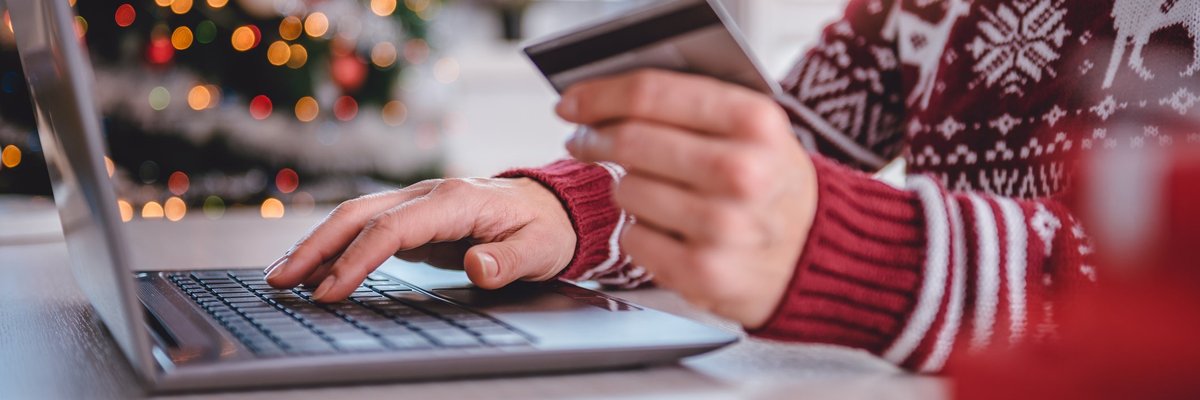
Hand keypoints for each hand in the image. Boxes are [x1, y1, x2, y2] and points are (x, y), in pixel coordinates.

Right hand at [264, 178, 576, 301]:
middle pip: (359, 214)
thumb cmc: (546, 228)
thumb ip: (508, 260)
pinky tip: (315, 269)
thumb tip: (477, 265)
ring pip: (355, 217)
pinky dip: (336, 247)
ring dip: (317, 245)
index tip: (330, 290)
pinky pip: (366, 229)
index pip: (393, 228)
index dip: (357, 259)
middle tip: (280, 280)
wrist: (553, 207)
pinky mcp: (414, 217)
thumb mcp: (540, 250)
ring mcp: (418, 203)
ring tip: (281, 275)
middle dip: (316, 247)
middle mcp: (429, 194)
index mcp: (456, 200)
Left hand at [559, 69, 817, 328]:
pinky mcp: (703, 272)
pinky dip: (639, 232)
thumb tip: (606, 98)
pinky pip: (633, 238)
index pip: (651, 94)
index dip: (599, 95)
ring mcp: (723, 226)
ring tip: (654, 192)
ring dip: (626, 188)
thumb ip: (691, 106)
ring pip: (626, 190)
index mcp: (754, 122)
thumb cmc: (772, 185)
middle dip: (595, 139)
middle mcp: (742, 172)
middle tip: (587, 142)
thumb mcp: (755, 129)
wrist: (817, 254)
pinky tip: (666, 229)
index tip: (573, 103)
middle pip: (630, 141)